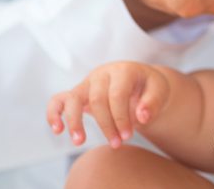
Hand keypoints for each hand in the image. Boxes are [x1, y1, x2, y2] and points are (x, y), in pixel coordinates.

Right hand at [47, 62, 170, 148]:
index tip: (128, 136)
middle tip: (117, 144)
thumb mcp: (159, 91)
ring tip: (80, 142)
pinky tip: (57, 130)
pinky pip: (59, 99)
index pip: (117, 94)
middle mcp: (103, 73)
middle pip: (97, 99)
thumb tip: (142, 116)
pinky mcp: (78, 92)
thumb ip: (153, 102)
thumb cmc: (149, 88)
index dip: (121, 117)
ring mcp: (88, 82)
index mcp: (124, 70)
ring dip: (75, 121)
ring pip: (74, 98)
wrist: (140, 82)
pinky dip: (54, 113)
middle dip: (106, 125)